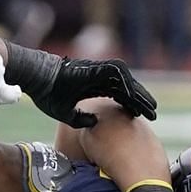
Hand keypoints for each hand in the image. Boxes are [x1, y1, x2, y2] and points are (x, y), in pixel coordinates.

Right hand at [3, 46, 157, 125]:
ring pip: (126, 80)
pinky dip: (126, 85)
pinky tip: (133, 98)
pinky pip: (116, 74)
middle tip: (154, 114)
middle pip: (126, 88)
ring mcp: (98, 71)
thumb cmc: (47, 94)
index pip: (118, 96)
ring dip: (138, 92)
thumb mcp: (65, 114)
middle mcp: (98, 77)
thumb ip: (81, 119)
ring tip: (149, 106)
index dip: (131, 106)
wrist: (36, 79)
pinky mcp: (95, 67)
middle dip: (140, 101)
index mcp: (92, 86)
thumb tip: (95, 123)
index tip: (142, 118)